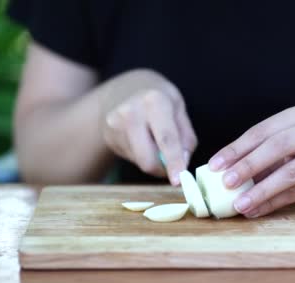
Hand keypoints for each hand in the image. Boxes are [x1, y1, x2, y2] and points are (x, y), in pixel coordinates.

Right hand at [101, 70, 196, 184]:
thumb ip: (186, 137)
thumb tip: (183, 163)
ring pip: (140, 161)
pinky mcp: (108, 136)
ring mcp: (115, 124)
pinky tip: (141, 139)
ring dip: (152, 161)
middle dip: (163, 169)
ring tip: (154, 141)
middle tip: (172, 165)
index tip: (178, 180)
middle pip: (148, 159)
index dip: (174, 162)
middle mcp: (131, 112)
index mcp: (154, 101)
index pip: (166, 139)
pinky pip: (131, 158)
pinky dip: (141, 155)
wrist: (124, 88)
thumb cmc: (158, 98)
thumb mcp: (179, 108)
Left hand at [208, 104, 294, 217]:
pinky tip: (257, 210)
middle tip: (224, 182)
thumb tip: (225, 171)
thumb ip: (268, 151)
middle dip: (247, 166)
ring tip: (239, 203)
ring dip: (260, 190)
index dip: (237, 148)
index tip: (214, 165)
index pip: (263, 130)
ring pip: (289, 173)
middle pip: (277, 147)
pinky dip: (274, 202)